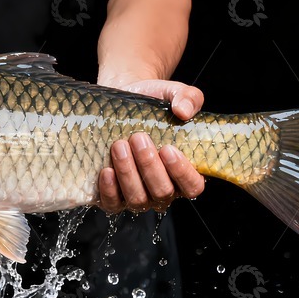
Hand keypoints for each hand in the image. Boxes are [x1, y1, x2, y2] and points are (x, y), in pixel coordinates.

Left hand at [97, 79, 205, 213]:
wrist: (117, 101)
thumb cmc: (149, 102)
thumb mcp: (171, 93)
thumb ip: (188, 98)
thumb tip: (184, 111)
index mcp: (182, 171)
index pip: (193, 186)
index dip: (183, 173)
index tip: (168, 149)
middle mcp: (161, 188)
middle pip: (162, 192)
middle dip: (149, 166)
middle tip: (138, 138)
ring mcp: (137, 195)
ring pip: (137, 199)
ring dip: (128, 173)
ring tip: (120, 146)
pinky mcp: (112, 196)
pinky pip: (112, 204)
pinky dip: (109, 190)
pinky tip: (106, 170)